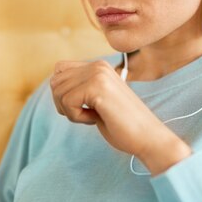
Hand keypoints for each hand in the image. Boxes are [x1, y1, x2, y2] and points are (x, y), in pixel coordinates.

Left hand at [50, 60, 191, 174]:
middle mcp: (98, 65)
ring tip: (93, 116)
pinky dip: (76, 117)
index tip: (83, 106)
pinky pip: (67, 102)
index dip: (63, 93)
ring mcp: (98, 74)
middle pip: (55, 81)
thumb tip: (53, 84)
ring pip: (58, 91)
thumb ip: (80, 87)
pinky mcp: (98, 87)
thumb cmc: (122, 124)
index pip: (58, 70)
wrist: (147, 136)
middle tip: (86, 113)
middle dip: (63, 103)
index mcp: (98, 65)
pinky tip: (95, 119)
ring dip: (70, 111)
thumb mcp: (96, 99)